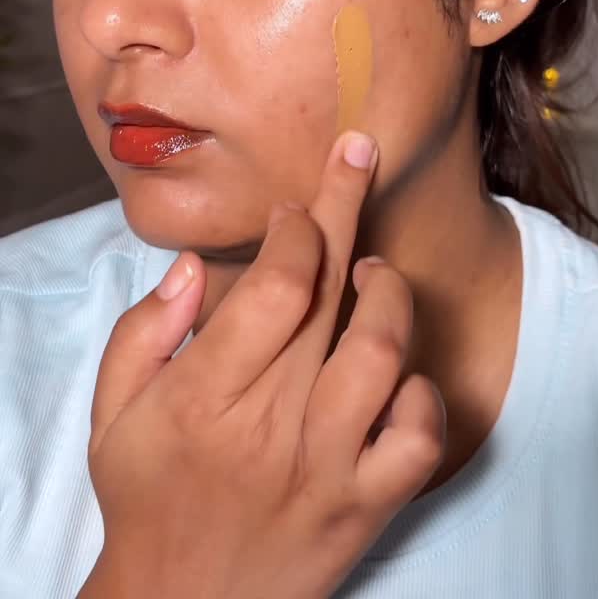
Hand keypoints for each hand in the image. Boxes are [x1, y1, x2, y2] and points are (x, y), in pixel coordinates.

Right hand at [80, 132, 444, 598]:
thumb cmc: (147, 499)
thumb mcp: (113, 415)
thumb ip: (142, 333)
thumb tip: (191, 267)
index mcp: (206, 395)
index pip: (274, 283)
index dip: (296, 226)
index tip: (295, 206)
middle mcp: (272, 424)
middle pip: (330, 293)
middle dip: (346, 205)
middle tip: (358, 155)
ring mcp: (327, 466)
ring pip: (384, 350)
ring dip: (387, 292)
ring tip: (375, 273)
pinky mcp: (366, 506)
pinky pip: (418, 436)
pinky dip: (420, 392)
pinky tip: (396, 376)